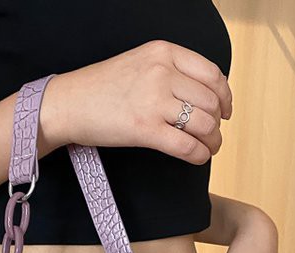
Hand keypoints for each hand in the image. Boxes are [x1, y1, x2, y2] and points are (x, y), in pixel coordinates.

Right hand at [40, 40, 232, 165]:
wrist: (68, 103)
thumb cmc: (100, 88)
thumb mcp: (140, 63)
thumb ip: (170, 72)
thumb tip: (203, 96)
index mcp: (163, 52)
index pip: (211, 74)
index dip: (224, 97)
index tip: (225, 111)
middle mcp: (162, 72)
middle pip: (211, 102)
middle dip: (217, 123)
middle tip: (213, 135)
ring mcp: (154, 101)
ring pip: (204, 124)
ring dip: (212, 141)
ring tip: (208, 148)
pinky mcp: (145, 129)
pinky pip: (186, 146)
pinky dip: (198, 155)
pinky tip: (198, 157)